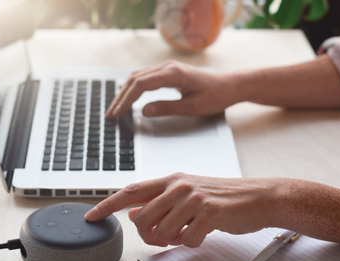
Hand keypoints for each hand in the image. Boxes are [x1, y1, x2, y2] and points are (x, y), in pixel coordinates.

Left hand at [85, 173, 277, 247]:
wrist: (256, 197)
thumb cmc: (222, 196)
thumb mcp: (187, 193)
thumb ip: (160, 202)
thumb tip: (134, 212)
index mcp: (172, 179)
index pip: (131, 191)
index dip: (108, 204)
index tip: (91, 216)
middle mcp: (179, 186)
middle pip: (142, 218)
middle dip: (147, 235)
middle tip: (162, 238)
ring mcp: (193, 198)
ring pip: (162, 232)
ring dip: (172, 239)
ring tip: (187, 231)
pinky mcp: (208, 213)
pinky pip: (186, 240)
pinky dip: (192, 243)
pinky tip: (203, 232)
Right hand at [106, 60, 238, 117]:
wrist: (229, 86)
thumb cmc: (215, 96)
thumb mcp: (192, 107)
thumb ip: (167, 108)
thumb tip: (143, 111)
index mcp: (173, 74)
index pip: (141, 85)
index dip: (126, 100)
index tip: (117, 113)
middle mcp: (168, 67)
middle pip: (135, 80)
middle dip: (121, 97)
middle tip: (111, 114)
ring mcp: (167, 68)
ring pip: (138, 77)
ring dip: (125, 92)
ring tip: (116, 108)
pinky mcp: (168, 72)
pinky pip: (145, 78)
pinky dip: (134, 88)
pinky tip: (128, 98)